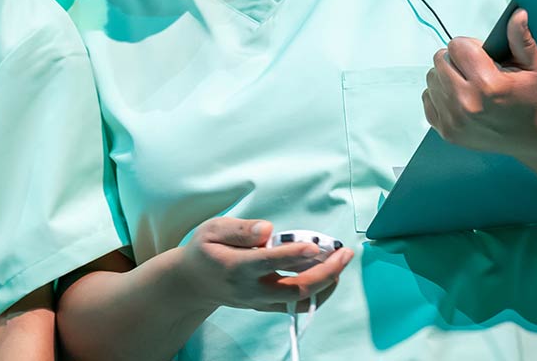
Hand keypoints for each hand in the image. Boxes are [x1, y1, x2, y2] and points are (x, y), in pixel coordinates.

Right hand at [174, 217, 354, 313]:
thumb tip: (267, 230)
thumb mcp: (212, 229)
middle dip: (325, 272)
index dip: (294, 254)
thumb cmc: (205, 250)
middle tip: (343, 253)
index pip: (269, 262)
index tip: (315, 245)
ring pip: (300, 300)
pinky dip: (318, 292)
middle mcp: (251, 289)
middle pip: (295, 288)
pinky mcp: (266, 306)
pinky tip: (329, 274)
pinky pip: (297, 304)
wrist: (192, 283)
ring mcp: (260, 301)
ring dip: (327, 282)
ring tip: (341, 260)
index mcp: (237, 266)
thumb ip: (240, 229)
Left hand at [422, 8, 536, 154]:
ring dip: (446, 76)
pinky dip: (440, 94)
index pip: (457, 46)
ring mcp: (454, 119)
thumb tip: (517, 15)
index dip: (469, 46)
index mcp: (488, 84)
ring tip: (467, 83)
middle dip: (456, 59)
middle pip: (440, 60)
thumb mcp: (533, 66)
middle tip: (473, 69)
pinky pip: (427, 97)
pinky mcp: (446, 130)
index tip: (480, 55)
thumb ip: (520, 39)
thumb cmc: (531, 99)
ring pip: (432, 78)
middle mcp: (467, 103)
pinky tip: (460, 97)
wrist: (530, 134)